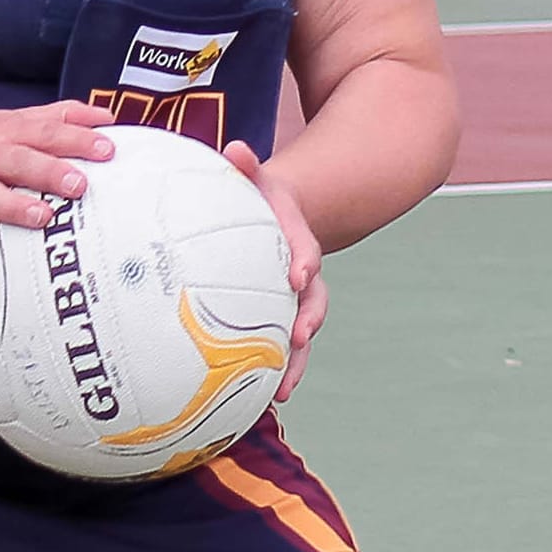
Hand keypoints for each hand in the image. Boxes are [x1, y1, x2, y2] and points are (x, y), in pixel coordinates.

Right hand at [0, 101, 114, 281]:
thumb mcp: (15, 119)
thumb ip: (60, 116)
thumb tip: (107, 118)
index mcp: (8, 131)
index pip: (47, 132)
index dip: (77, 140)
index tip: (107, 150)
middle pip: (20, 161)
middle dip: (50, 171)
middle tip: (79, 185)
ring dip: (15, 207)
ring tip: (42, 218)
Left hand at [223, 139, 325, 400]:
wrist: (276, 219)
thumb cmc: (256, 200)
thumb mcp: (254, 179)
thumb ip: (246, 166)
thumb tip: (237, 150)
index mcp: (296, 242)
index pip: (305, 252)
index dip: (304, 263)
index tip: (298, 275)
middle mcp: (302, 277)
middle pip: (313, 303)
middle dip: (308, 322)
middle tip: (298, 338)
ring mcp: (295, 303)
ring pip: (301, 334)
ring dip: (294, 363)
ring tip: (281, 391)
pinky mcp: (280, 322)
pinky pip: (280, 351)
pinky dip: (273, 374)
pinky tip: (257, 402)